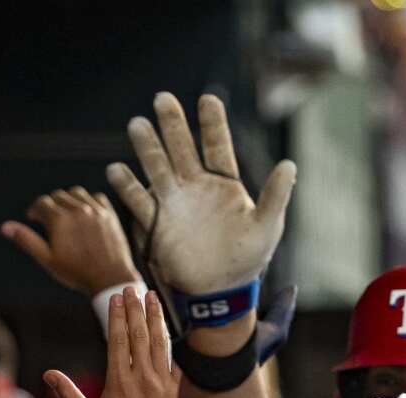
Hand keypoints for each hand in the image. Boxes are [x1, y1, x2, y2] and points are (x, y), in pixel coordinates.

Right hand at [2, 186, 141, 294]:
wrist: (109, 278)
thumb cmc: (77, 272)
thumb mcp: (47, 259)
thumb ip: (26, 239)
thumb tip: (6, 227)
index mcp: (60, 220)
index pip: (41, 203)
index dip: (35, 210)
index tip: (34, 217)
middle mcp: (78, 210)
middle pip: (58, 196)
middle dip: (50, 205)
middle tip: (49, 218)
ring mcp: (95, 210)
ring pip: (76, 192)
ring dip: (68, 199)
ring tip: (66, 213)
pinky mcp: (109, 214)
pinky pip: (96, 197)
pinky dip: (88, 200)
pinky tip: (85, 212)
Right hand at [44, 288, 177, 397]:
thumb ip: (67, 395)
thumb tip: (49, 374)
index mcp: (120, 383)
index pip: (118, 341)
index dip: (117, 316)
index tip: (115, 297)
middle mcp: (143, 379)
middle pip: (139, 335)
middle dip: (135, 308)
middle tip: (131, 288)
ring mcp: (161, 384)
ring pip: (159, 342)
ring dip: (155, 317)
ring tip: (152, 297)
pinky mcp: (174, 390)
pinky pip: (174, 359)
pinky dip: (170, 340)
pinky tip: (168, 326)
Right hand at [107, 92, 294, 293]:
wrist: (220, 289)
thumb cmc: (247, 257)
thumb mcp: (267, 226)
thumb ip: (275, 196)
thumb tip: (289, 165)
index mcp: (224, 183)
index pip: (217, 145)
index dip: (212, 123)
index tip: (207, 99)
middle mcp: (196, 186)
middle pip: (182, 148)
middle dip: (173, 125)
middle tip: (163, 99)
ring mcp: (174, 202)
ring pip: (158, 168)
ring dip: (147, 148)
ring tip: (137, 125)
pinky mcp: (158, 224)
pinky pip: (140, 202)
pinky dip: (128, 187)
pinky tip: (116, 170)